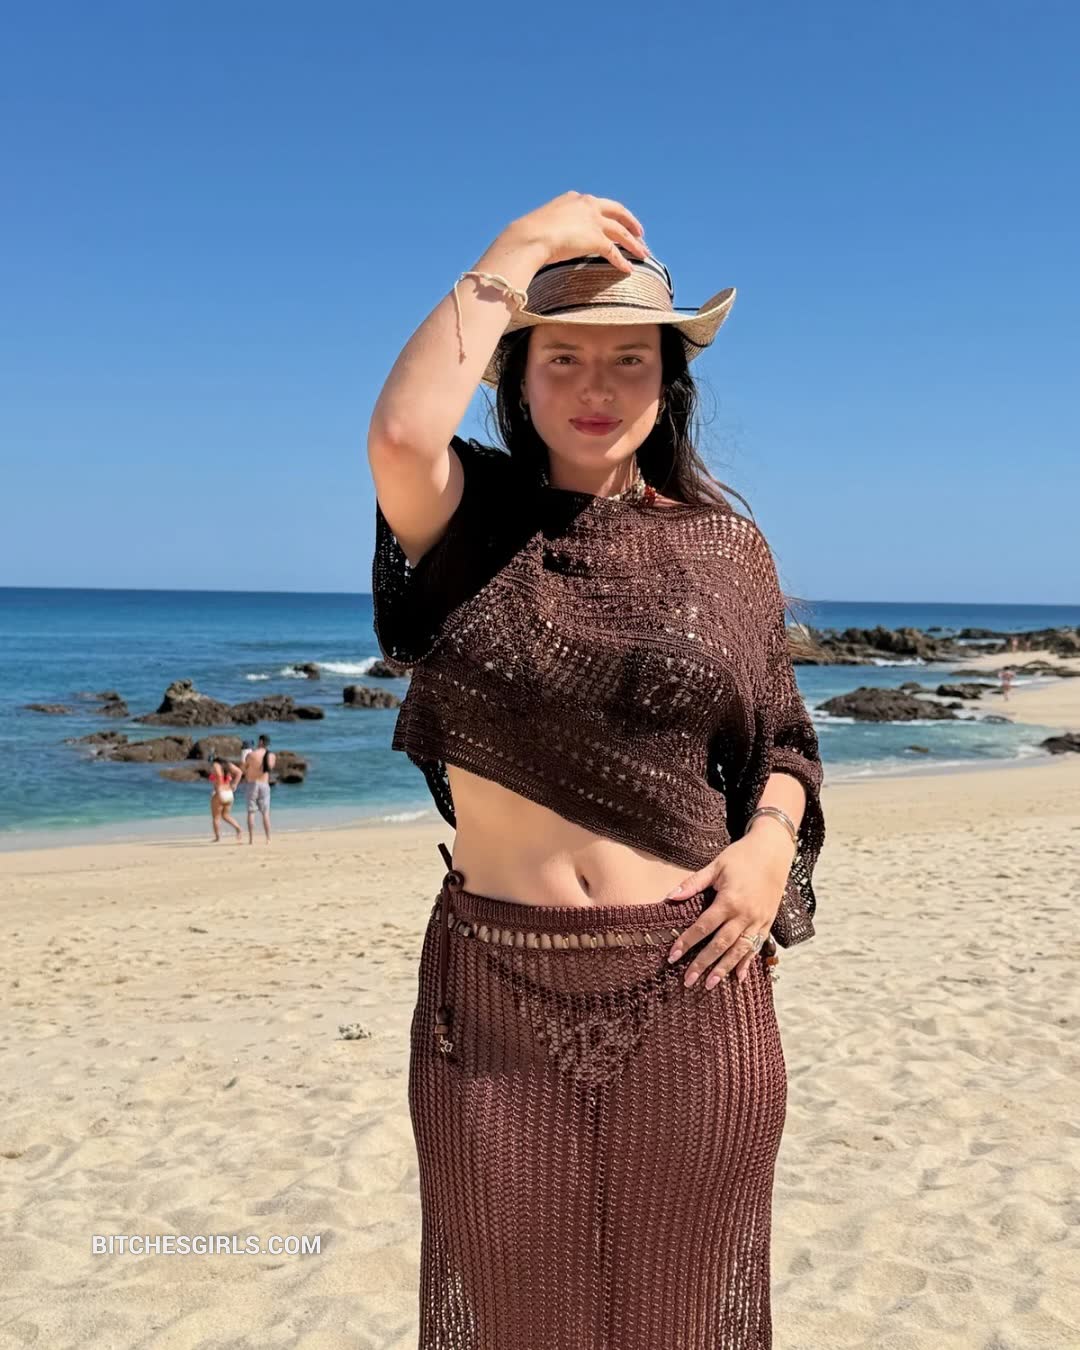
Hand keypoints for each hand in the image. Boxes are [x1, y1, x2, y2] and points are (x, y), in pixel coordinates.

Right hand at [504, 192, 649, 275]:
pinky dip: (622, 261)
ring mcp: (593, 221)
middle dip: (631, 221)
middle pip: (617, 211)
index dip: (609, 213)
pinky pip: (614, 252)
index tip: (616, 220)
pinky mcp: (596, 238)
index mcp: (574, 199)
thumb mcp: (544, 224)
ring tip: (643, 254)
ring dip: (634, 244)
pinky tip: (628, 270)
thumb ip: (554, 228)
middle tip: (640, 232)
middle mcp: (587, 205)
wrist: (529, 237)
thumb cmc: (529, 234)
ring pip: (621, 232)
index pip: (598, 204)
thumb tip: (549, 241)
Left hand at [663, 836, 791, 988]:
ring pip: (739, 951)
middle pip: (720, 945)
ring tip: (709, 984)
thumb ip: (693, 883)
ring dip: (724, 969)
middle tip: (688, 981)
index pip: (703, 927)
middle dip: (703, 964)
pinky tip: (738, 977)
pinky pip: (756, 947)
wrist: (774, 851)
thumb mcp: (715, 866)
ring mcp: (758, 921)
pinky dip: (747, 963)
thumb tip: (670, 897)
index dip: (686, 943)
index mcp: (729, 901)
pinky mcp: (767, 923)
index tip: (672, 957)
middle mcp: (745, 915)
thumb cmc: (741, 856)